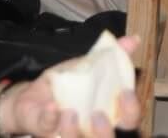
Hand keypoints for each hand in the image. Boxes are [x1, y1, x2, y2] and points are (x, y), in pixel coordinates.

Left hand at [0, 37, 141, 136]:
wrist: (34, 94)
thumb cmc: (69, 83)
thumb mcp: (92, 64)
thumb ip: (114, 53)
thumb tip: (134, 39)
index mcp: (107, 111)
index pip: (129, 120)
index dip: (131, 111)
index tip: (124, 93)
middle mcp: (91, 129)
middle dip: (104, 133)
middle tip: (97, 115)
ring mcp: (69, 133)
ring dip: (74, 131)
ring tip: (69, 112)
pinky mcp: (47, 131)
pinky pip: (49, 130)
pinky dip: (51, 119)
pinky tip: (52, 106)